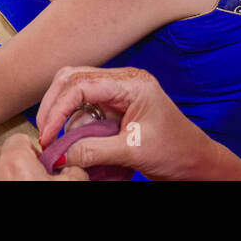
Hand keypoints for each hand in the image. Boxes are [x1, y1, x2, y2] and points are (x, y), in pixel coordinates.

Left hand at [0, 133, 86, 181]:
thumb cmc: (44, 202)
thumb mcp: (71, 183)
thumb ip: (74, 168)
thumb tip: (75, 166)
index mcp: (14, 161)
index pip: (19, 138)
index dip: (34, 147)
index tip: (43, 158)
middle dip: (7, 155)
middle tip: (26, 166)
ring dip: (0, 171)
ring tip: (19, 178)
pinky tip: (14, 186)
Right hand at [35, 67, 240, 180]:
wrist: (194, 161)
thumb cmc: (174, 151)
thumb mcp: (131, 151)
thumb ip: (92, 150)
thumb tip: (58, 154)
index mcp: (132, 83)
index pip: (81, 84)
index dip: (58, 108)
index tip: (48, 136)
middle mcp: (123, 81)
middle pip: (72, 79)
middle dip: (54, 106)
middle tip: (45, 136)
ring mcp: (118, 93)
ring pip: (75, 93)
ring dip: (62, 117)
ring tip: (58, 143)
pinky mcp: (115, 107)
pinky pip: (84, 109)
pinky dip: (73, 125)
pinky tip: (72, 144)